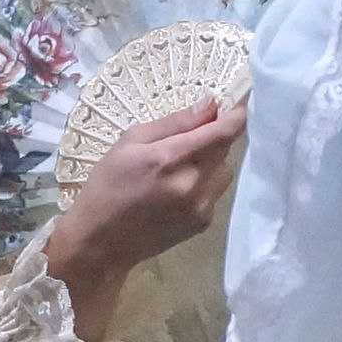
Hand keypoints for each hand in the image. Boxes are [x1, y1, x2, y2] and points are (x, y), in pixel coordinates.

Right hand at [49, 99, 248, 305]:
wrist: (100, 242)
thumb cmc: (107, 186)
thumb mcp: (129, 143)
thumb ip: (172, 123)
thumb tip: (209, 105)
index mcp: (170, 159)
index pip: (222, 132)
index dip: (238, 112)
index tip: (241, 98)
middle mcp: (192, 184)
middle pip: (226, 148)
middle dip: (215, 134)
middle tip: (193, 131)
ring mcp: (201, 207)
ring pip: (224, 169)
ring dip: (211, 159)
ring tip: (180, 164)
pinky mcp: (204, 222)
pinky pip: (215, 190)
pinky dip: (204, 181)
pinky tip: (176, 188)